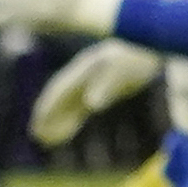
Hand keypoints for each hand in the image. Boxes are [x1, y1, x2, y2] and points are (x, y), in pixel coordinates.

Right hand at [26, 36, 158, 151]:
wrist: (150, 47)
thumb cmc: (136, 59)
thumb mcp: (122, 72)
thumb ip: (106, 87)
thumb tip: (91, 104)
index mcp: (84, 69)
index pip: (60, 89)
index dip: (48, 105)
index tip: (37, 120)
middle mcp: (83, 77)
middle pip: (60, 99)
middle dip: (47, 116)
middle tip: (37, 135)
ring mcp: (91, 83)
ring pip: (68, 105)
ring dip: (57, 121)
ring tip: (48, 139)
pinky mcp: (101, 90)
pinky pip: (80, 107)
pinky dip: (71, 120)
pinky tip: (66, 132)